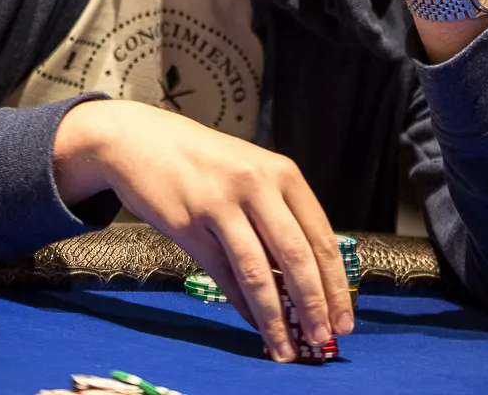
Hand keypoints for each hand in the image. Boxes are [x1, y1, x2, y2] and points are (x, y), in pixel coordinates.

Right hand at [54, 100, 352, 361]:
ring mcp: (222, 204)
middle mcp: (256, 185)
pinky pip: (223, 275)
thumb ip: (278, 214)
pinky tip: (253, 324)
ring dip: (276, 318)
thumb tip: (304, 278)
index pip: (321, 235)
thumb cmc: (204, 159)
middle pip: (296, 255)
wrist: (143, 139)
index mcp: (282, 172)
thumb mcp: (251, 172)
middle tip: (323, 339)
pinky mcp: (190, 224)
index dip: (335, 283)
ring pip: (258, 272)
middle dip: (314, 304)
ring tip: (286, 348)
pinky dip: (241, 305)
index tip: (344, 317)